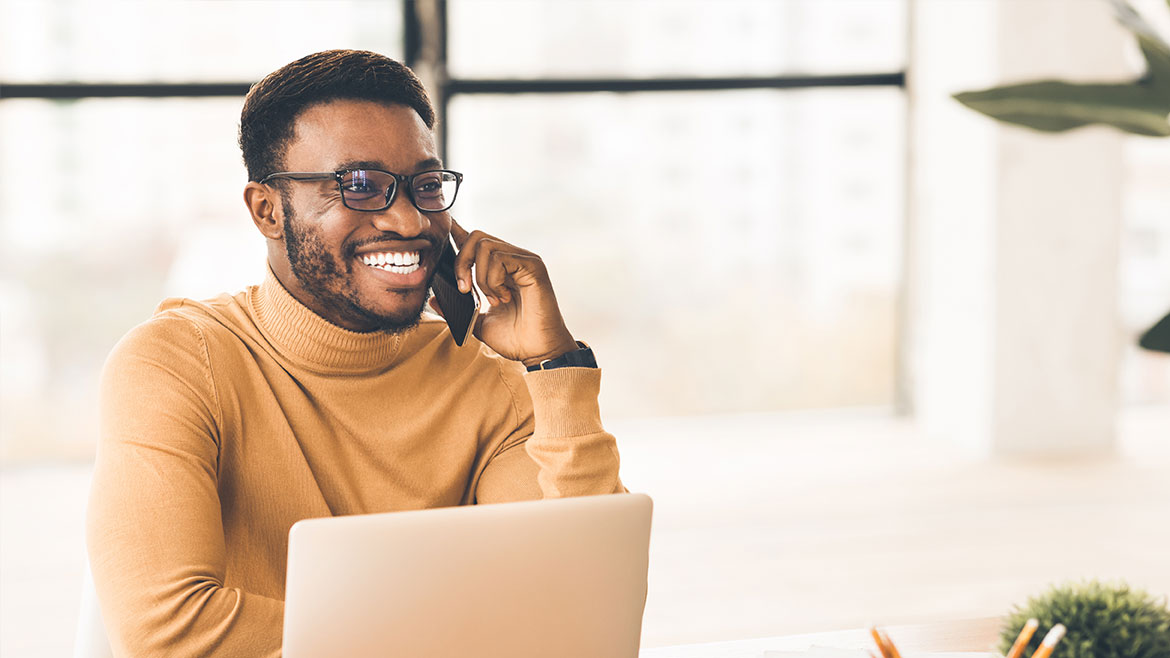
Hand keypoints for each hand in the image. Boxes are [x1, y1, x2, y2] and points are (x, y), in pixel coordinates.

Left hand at [432, 219, 577, 365]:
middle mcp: (513, 259)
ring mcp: (524, 260)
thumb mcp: (478, 322)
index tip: (445, 231)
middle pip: (476, 237)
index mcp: (500, 268)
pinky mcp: (533, 266)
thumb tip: (433, 300)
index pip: (476, 241)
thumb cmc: (514, 338)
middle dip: (462, 262)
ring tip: (492, 300)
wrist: (537, 352)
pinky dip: (493, 280)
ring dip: (480, 277)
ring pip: (486, 246)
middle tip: (464, 290)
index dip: (458, 233)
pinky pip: (500, 258)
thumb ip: (458, 309)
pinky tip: (504, 298)